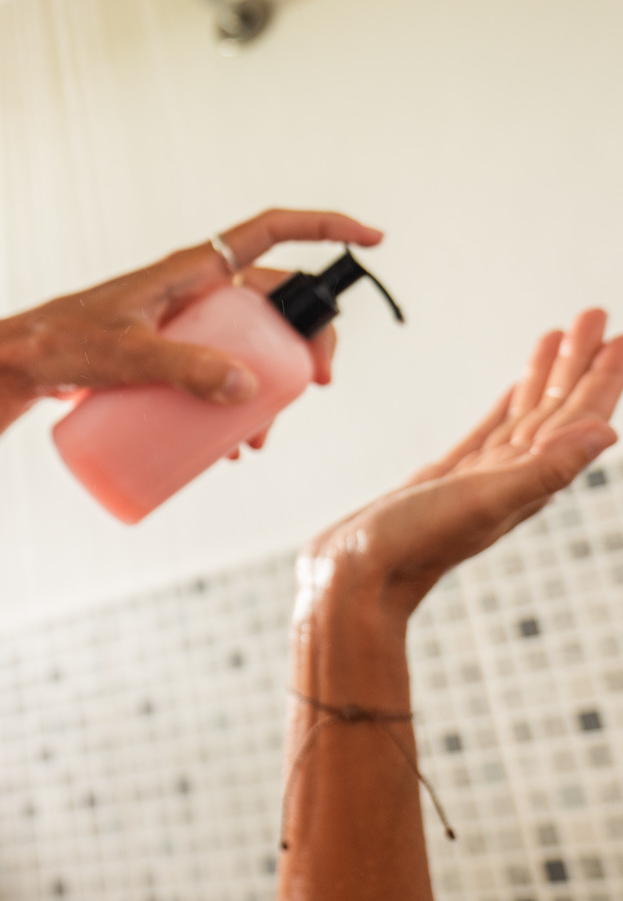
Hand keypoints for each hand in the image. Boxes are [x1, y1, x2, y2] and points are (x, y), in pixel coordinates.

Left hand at [0, 209, 381, 415]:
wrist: (17, 367)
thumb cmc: (63, 346)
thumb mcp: (126, 356)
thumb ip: (183, 369)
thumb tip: (247, 391)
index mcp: (191, 270)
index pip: (270, 231)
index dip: (325, 227)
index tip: (373, 240)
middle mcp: (194, 291)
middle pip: (274, 303)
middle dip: (306, 341)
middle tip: (317, 386)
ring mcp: (182, 325)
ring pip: (248, 346)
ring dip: (268, 388)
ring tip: (261, 438)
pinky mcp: (167, 356)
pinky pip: (217, 373)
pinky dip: (233, 404)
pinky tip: (232, 444)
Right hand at [304, 308, 622, 626]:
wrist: (352, 579)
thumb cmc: (412, 547)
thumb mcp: (483, 501)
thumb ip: (546, 468)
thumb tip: (607, 432)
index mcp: (528, 480)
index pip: (577, 418)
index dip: (601, 377)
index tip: (617, 336)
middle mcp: (511, 477)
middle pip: (555, 409)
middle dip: (576, 363)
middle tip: (592, 315)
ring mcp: (478, 478)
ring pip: (524, 417)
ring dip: (543, 377)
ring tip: (558, 336)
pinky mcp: (444, 479)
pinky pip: (489, 432)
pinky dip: (507, 406)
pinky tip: (514, 390)